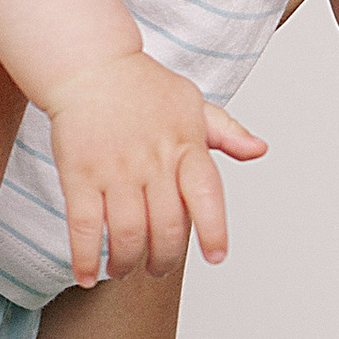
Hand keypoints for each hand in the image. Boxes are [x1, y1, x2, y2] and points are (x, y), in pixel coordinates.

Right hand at [42, 45, 261, 280]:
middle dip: (164, 260)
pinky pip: (84, 226)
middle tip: (158, 268)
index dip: (214, 230)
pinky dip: (85, 257)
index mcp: (186, 145)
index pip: (208, 195)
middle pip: (165, 228)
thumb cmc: (143, 88)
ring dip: (126, 264)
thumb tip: (259, 150)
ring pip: (126, 235)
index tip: (216, 256)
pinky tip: (87, 275)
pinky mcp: (78, 174)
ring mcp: (115, 169)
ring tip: (124, 270)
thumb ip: (227, 132)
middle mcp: (153, 160)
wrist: (90, 64)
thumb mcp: (192, 103)